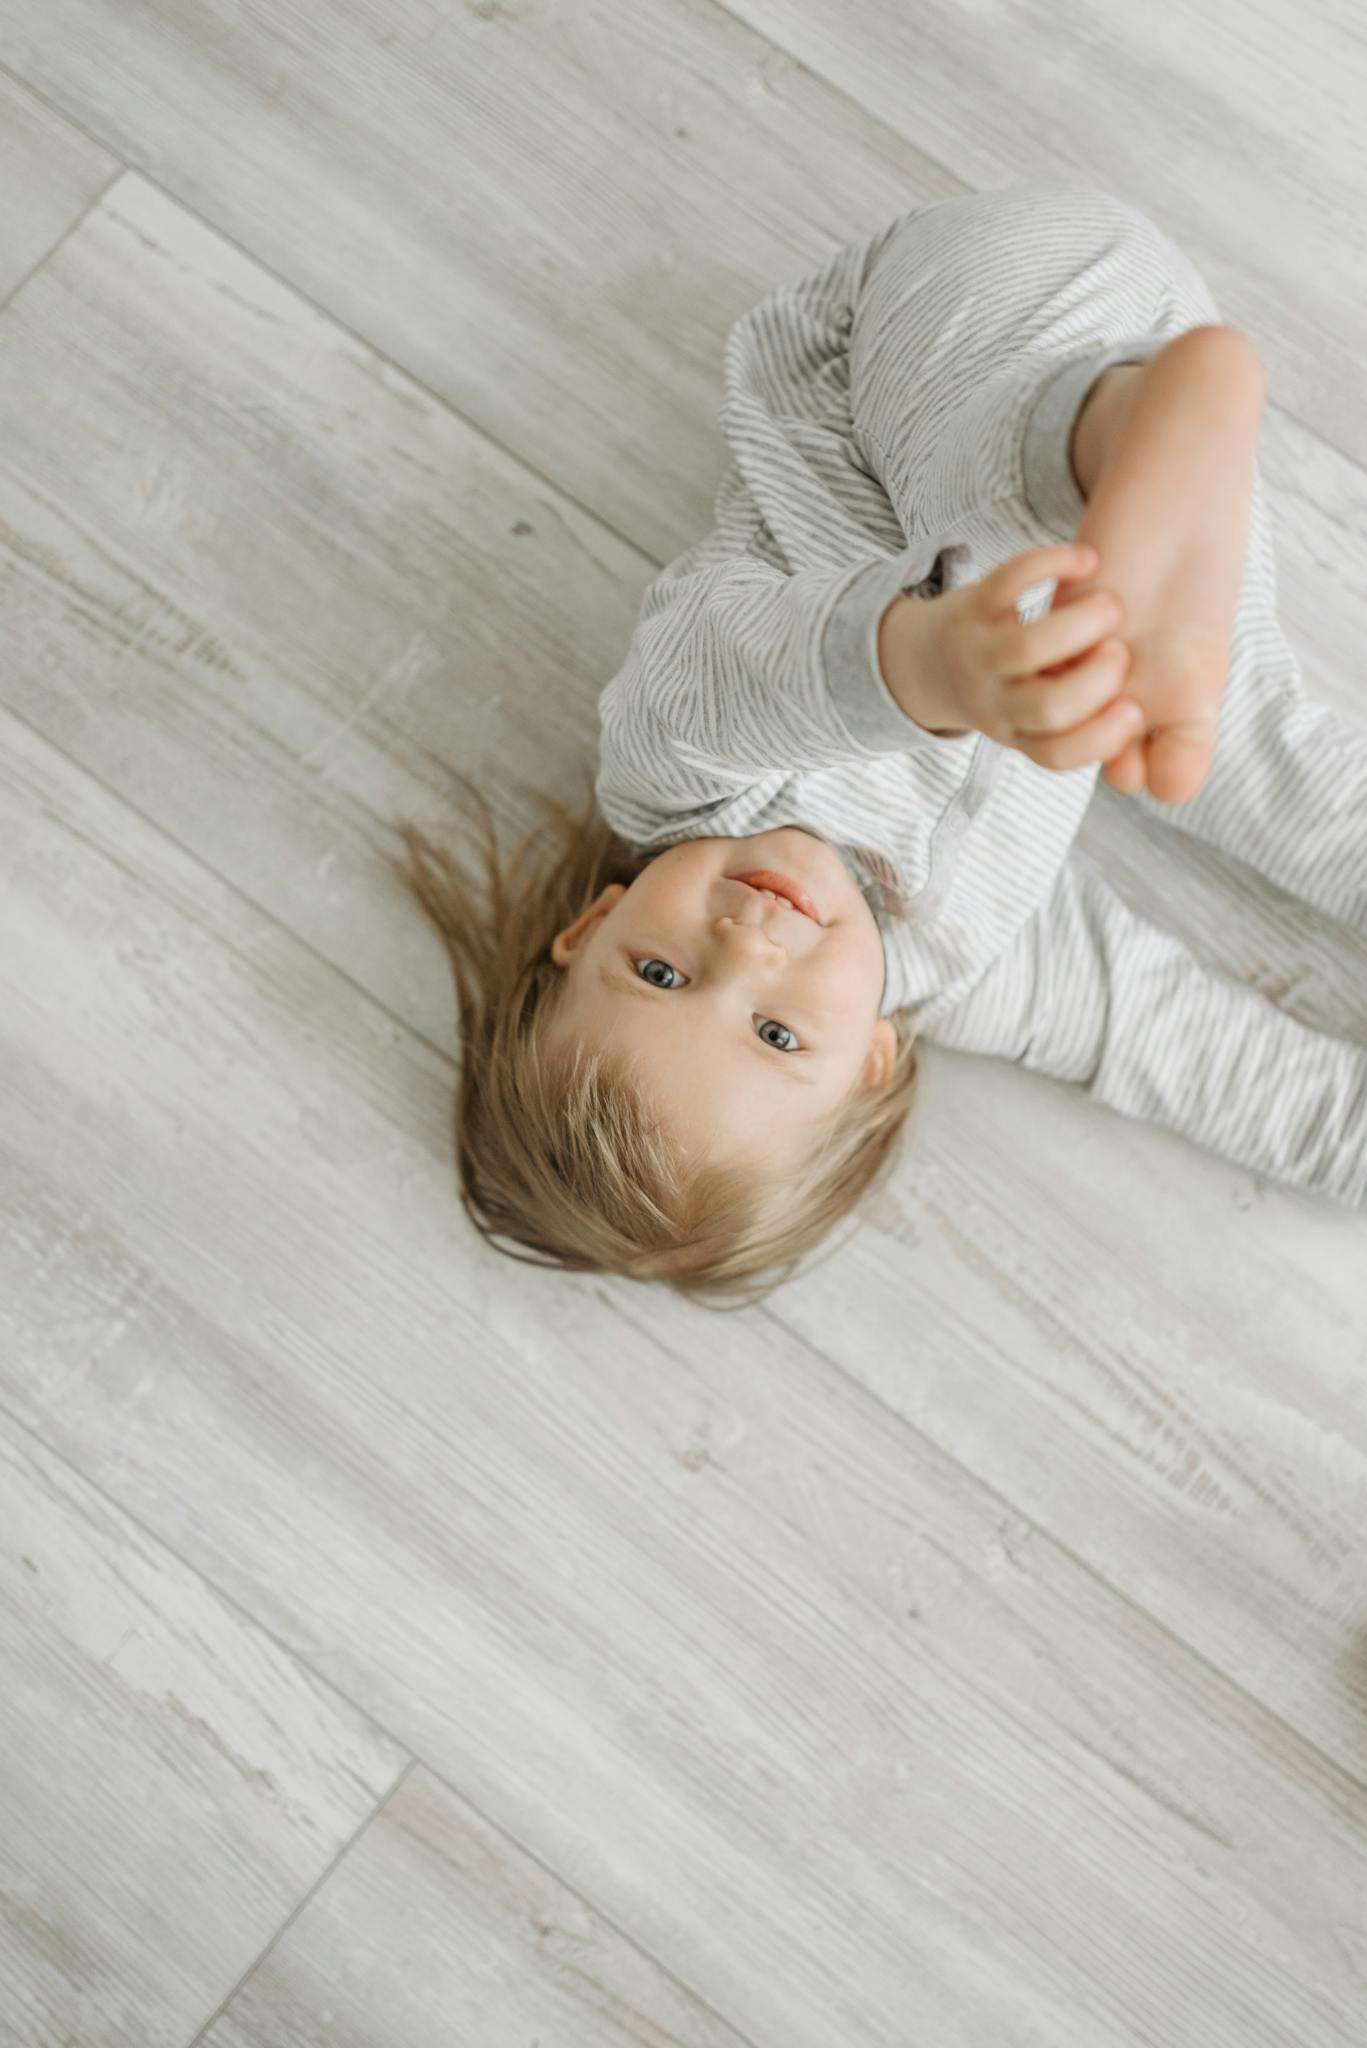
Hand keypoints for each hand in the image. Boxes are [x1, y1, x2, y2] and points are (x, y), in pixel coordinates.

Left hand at [879, 542, 1144, 771]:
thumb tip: (1152, 772)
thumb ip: (1108, 736)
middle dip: (1093, 683)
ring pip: (1023, 648)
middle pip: (1045, 708)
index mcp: (1025, 734)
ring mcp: (983, 652)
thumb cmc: (1026, 686)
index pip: (1057, 753)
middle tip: (1122, 652)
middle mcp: (999, 700)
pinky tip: (1088, 560)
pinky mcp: (976, 604)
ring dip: (1077, 625)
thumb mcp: (1054, 722)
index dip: (1099, 737)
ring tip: (1114, 606)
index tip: (1135, 709)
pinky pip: (1008, 582)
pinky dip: (1051, 564)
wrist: (934, 659)